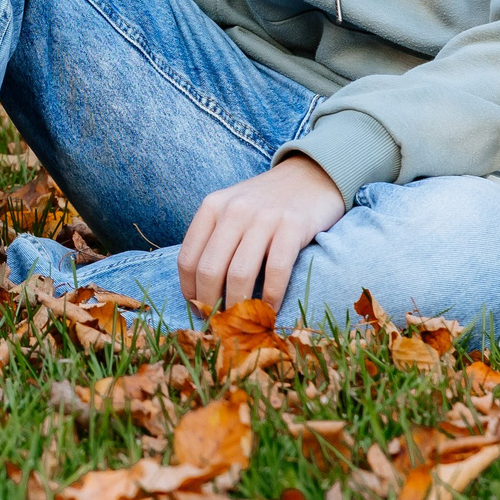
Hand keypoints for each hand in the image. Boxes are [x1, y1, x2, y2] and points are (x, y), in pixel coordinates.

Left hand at [176, 157, 347, 314]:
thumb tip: (200, 291)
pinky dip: (271, 297)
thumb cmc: (267, 202)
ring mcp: (263, 217)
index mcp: (211, 207)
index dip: (190, 291)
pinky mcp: (293, 226)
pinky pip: (276, 270)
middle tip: (220, 324)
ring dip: (239, 307)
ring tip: (242, 324)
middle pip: (210, 270)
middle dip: (211, 304)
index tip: (198, 309)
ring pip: (240, 274)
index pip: (188, 259)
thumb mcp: (232, 209)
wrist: (311, 175)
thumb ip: (215, 239)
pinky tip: (270, 310)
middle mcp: (233, 211)